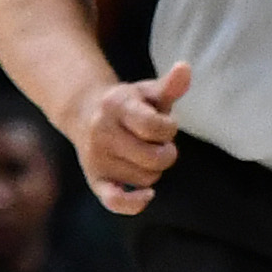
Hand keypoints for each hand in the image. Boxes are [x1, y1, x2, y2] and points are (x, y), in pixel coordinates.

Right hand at [66, 62, 191, 214]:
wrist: (85, 113)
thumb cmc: (129, 104)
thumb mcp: (148, 92)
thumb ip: (170, 86)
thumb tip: (185, 68)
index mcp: (117, 107)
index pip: (155, 127)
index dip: (169, 129)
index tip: (164, 125)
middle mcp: (102, 134)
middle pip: (155, 158)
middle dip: (165, 152)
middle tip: (156, 143)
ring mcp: (97, 159)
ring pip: (146, 179)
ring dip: (153, 169)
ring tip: (142, 152)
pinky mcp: (95, 180)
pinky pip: (115, 202)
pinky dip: (133, 203)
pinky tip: (147, 196)